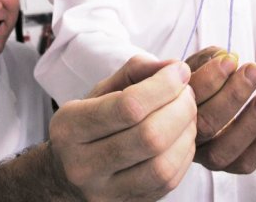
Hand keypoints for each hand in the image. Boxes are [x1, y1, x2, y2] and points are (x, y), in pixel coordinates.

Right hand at [49, 57, 196, 201]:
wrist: (68, 171)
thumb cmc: (91, 120)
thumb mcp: (103, 89)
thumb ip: (136, 70)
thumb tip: (174, 67)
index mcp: (71, 128)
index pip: (128, 106)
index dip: (164, 85)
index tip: (180, 70)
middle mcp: (83, 166)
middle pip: (150, 137)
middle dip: (181, 107)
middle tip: (187, 91)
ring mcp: (106, 193)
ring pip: (163, 165)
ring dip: (187, 131)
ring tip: (187, 112)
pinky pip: (169, 180)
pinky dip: (185, 152)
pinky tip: (182, 134)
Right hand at [186, 47, 255, 173]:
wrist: (188, 103)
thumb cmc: (193, 80)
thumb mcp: (193, 63)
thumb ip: (205, 59)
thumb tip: (224, 57)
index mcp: (171, 107)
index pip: (188, 97)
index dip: (211, 78)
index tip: (231, 60)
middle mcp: (182, 135)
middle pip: (205, 124)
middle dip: (234, 95)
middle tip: (254, 70)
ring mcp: (200, 154)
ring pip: (222, 151)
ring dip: (249, 124)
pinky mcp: (221, 163)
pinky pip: (242, 164)